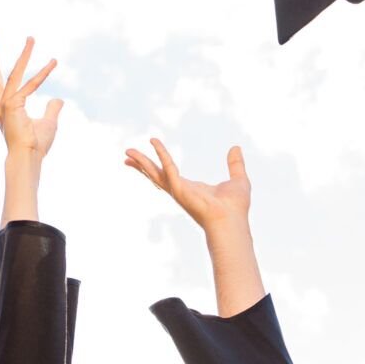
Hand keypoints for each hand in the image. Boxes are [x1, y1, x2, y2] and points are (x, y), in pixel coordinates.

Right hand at [0, 33, 61, 160]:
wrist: (28, 158)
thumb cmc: (35, 145)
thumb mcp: (48, 123)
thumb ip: (52, 110)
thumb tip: (58, 100)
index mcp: (4, 110)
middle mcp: (0, 105)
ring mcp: (5, 104)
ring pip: (13, 73)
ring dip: (25, 55)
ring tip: (32, 38)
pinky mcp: (13, 104)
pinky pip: (30, 85)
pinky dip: (42, 74)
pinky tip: (53, 62)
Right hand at [125, 139, 251, 234]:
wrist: (233, 220)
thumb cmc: (235, 207)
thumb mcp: (238, 179)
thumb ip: (235, 164)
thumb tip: (236, 148)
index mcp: (190, 189)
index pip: (169, 175)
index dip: (157, 165)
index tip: (146, 159)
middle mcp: (181, 190)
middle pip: (156, 175)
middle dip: (141, 165)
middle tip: (127, 155)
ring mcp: (178, 191)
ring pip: (155, 173)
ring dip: (141, 162)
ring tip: (127, 151)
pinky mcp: (180, 189)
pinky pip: (168, 168)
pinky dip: (161, 154)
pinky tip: (155, 142)